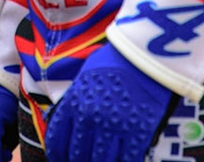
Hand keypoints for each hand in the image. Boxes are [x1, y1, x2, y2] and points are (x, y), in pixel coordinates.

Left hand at [45, 44, 177, 161]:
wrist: (146, 53)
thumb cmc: (116, 59)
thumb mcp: (86, 75)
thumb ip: (74, 98)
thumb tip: (64, 118)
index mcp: (74, 102)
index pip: (57, 139)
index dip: (58, 155)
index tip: (62, 159)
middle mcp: (90, 117)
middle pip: (77, 154)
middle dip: (78, 161)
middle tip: (83, 161)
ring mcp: (114, 126)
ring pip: (101, 160)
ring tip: (101, 161)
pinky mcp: (138, 131)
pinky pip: (127, 159)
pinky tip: (123, 161)